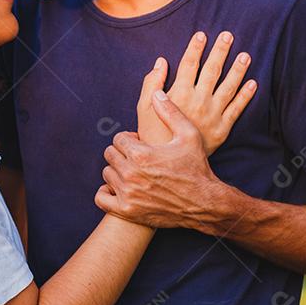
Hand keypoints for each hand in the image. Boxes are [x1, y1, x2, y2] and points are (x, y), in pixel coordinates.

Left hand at [96, 89, 248, 230]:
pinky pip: (101, 198)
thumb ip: (170, 112)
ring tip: (134, 172)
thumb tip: (156, 93)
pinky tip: (120, 188)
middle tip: (138, 158)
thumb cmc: (197, 168)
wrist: (204, 204)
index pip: (118, 139)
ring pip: (107, 174)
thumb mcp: (189, 136)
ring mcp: (128, 194)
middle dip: (122, 153)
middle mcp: (131, 174)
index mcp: (141, 154)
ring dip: (117, 171)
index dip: (130, 140)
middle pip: (110, 155)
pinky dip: (106, 193)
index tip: (141, 144)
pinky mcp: (127, 211)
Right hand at [137, 31, 256, 152]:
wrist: (168, 166)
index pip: (189, 64)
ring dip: (238, 69)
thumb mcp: (142, 108)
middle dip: (221, 51)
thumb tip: (160, 62)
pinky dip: (246, 95)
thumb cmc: (152, 135)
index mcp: (179, 94)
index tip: (202, 34)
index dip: (196, 48)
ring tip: (245, 55)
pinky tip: (253, 83)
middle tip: (228, 35)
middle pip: (212, 70)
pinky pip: (237, 108)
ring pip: (229, 86)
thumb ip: (151, 83)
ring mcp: (213, 114)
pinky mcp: (223, 128)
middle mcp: (198, 101)